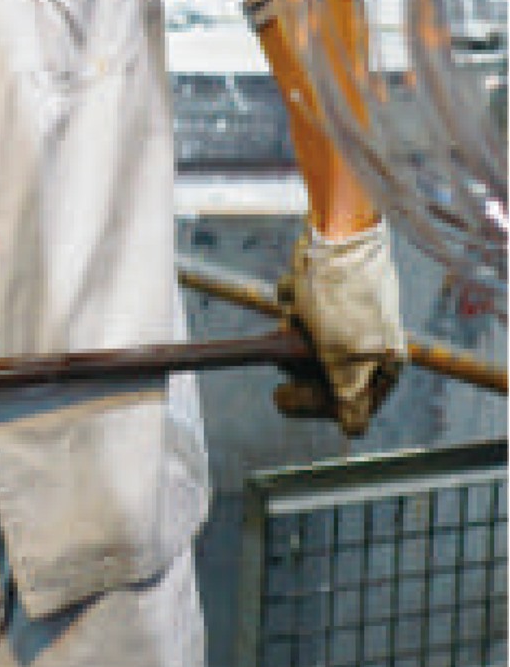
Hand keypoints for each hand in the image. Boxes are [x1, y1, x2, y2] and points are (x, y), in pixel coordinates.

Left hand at [275, 221, 407, 435]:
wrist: (335, 234)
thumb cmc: (341, 295)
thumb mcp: (340, 353)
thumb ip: (345, 396)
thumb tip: (354, 432)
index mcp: (384, 365)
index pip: (352, 408)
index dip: (316, 404)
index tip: (282, 395)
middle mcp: (369, 347)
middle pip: (323, 379)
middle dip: (298, 362)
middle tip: (287, 349)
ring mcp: (346, 322)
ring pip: (304, 346)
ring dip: (292, 330)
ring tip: (295, 313)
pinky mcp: (326, 300)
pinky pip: (298, 315)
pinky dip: (291, 304)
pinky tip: (296, 288)